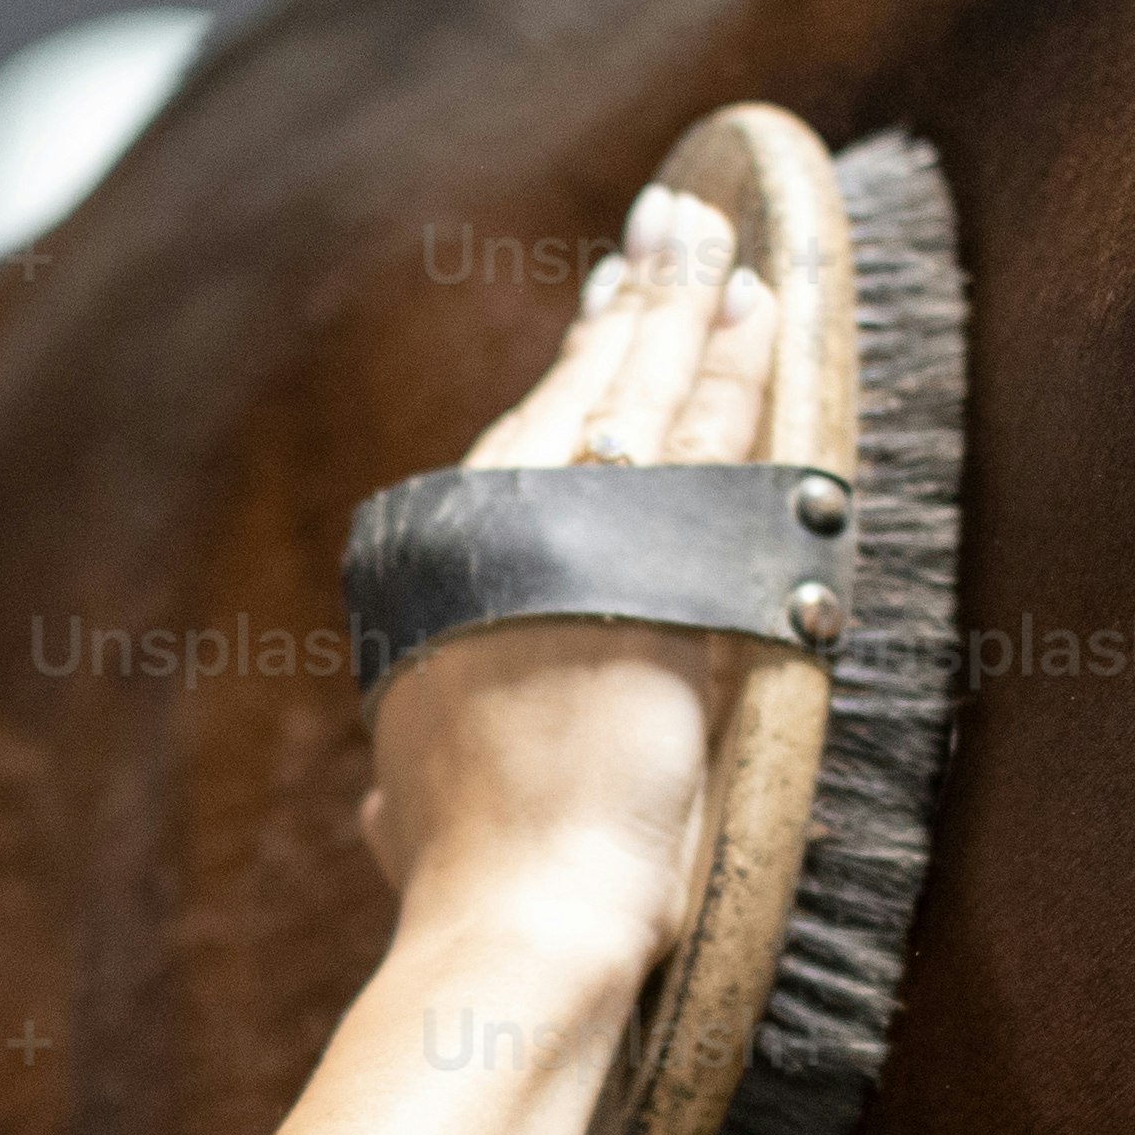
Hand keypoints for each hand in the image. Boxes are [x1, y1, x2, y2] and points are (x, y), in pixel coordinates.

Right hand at [359, 185, 787, 978]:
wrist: (517, 903)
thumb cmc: (471, 884)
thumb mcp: (408, 824)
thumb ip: (397, 805)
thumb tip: (380, 819)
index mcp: (435, 585)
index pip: (514, 455)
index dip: (564, 384)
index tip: (596, 319)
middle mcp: (487, 536)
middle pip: (570, 396)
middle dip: (623, 309)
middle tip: (665, 231)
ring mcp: (563, 532)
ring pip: (632, 390)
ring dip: (678, 305)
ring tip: (715, 236)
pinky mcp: (645, 546)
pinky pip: (699, 428)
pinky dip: (730, 359)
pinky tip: (754, 304)